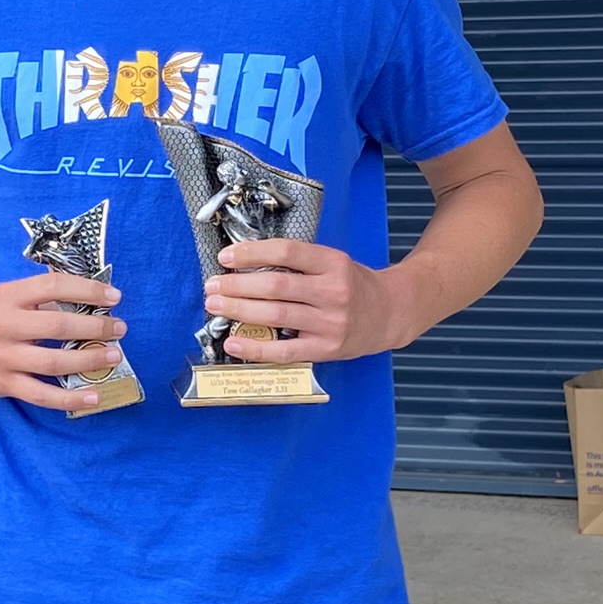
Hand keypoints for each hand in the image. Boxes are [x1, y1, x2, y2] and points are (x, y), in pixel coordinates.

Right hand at [0, 274, 126, 412]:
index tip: (114, 296)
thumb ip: (40, 296)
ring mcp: (3, 357)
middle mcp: (4, 325)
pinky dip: (70, 398)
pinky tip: (93, 396)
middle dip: (94, 327)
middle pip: (56, 326)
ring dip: (88, 361)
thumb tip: (89, 296)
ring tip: (113, 356)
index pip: (52, 287)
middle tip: (119, 329)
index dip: (87, 290)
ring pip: (53, 363)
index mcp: (8, 297)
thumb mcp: (7, 297)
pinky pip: (42, 395)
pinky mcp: (4, 383)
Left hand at [205, 239, 408, 363]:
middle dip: (237, 285)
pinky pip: (285, 351)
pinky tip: (234, 341)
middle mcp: (333, 292)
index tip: (226, 257)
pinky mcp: (327, 349)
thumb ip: (298, 263)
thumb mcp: (333, 262)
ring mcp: (331, 323)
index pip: (287, 252)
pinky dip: (256, 348)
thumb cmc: (353, 285)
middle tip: (212, 285)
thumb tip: (245, 265)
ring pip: (277, 315)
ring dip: (240, 310)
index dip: (252, 253)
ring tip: (216, 306)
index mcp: (333, 263)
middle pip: (276, 286)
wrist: (390, 313)